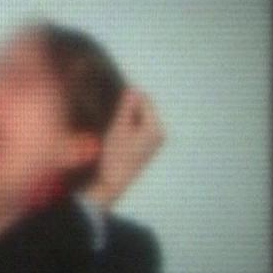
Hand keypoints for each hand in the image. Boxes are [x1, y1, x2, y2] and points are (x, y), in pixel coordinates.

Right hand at [84, 87, 162, 208]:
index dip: (129, 96)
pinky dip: (129, 126)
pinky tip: (118, 135)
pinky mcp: (148, 147)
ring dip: (128, 117)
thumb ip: (127, 106)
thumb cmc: (114, 156)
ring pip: (141, 118)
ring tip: (114, 127)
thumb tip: (134, 89)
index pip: (145, 99)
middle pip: (145, 108)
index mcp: (156, 128)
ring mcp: (155, 142)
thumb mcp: (118, 127)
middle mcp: (160, 134)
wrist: (112, 183)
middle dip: (129, 107)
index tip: (115, 98)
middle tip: (113, 115)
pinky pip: (140, 128)